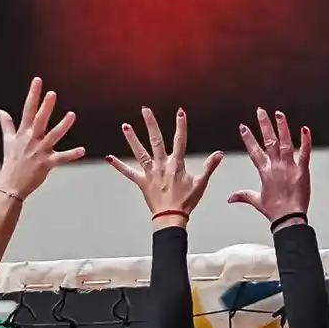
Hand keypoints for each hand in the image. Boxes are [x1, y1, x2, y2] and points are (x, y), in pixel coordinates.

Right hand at [0, 78, 84, 200]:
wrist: (10, 184)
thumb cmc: (11, 162)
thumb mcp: (7, 141)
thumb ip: (6, 124)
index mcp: (23, 133)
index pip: (28, 109)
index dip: (33, 94)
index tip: (38, 81)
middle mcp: (31, 139)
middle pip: (40, 120)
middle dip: (45, 106)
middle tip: (52, 93)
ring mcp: (39, 151)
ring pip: (53, 136)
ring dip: (63, 126)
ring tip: (72, 115)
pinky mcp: (46, 163)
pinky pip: (61, 158)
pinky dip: (72, 155)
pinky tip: (82, 150)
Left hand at [107, 107, 222, 224]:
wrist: (171, 218)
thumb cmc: (186, 202)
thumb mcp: (201, 184)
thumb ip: (209, 167)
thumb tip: (219, 154)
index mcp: (176, 164)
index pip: (180, 140)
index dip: (181, 126)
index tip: (180, 112)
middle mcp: (161, 165)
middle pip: (156, 140)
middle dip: (151, 124)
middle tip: (145, 110)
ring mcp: (150, 173)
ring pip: (140, 152)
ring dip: (132, 139)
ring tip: (125, 126)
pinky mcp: (142, 182)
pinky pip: (128, 172)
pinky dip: (119, 165)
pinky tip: (109, 157)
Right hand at [228, 108, 310, 227]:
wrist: (288, 219)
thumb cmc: (274, 211)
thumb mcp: (256, 201)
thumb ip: (243, 196)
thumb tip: (230, 199)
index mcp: (264, 172)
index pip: (254, 150)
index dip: (248, 138)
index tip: (244, 127)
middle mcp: (275, 166)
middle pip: (269, 141)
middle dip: (264, 125)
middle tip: (260, 111)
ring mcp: (289, 167)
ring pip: (285, 142)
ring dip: (282, 127)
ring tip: (279, 114)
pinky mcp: (302, 171)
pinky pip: (304, 153)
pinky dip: (305, 141)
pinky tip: (305, 129)